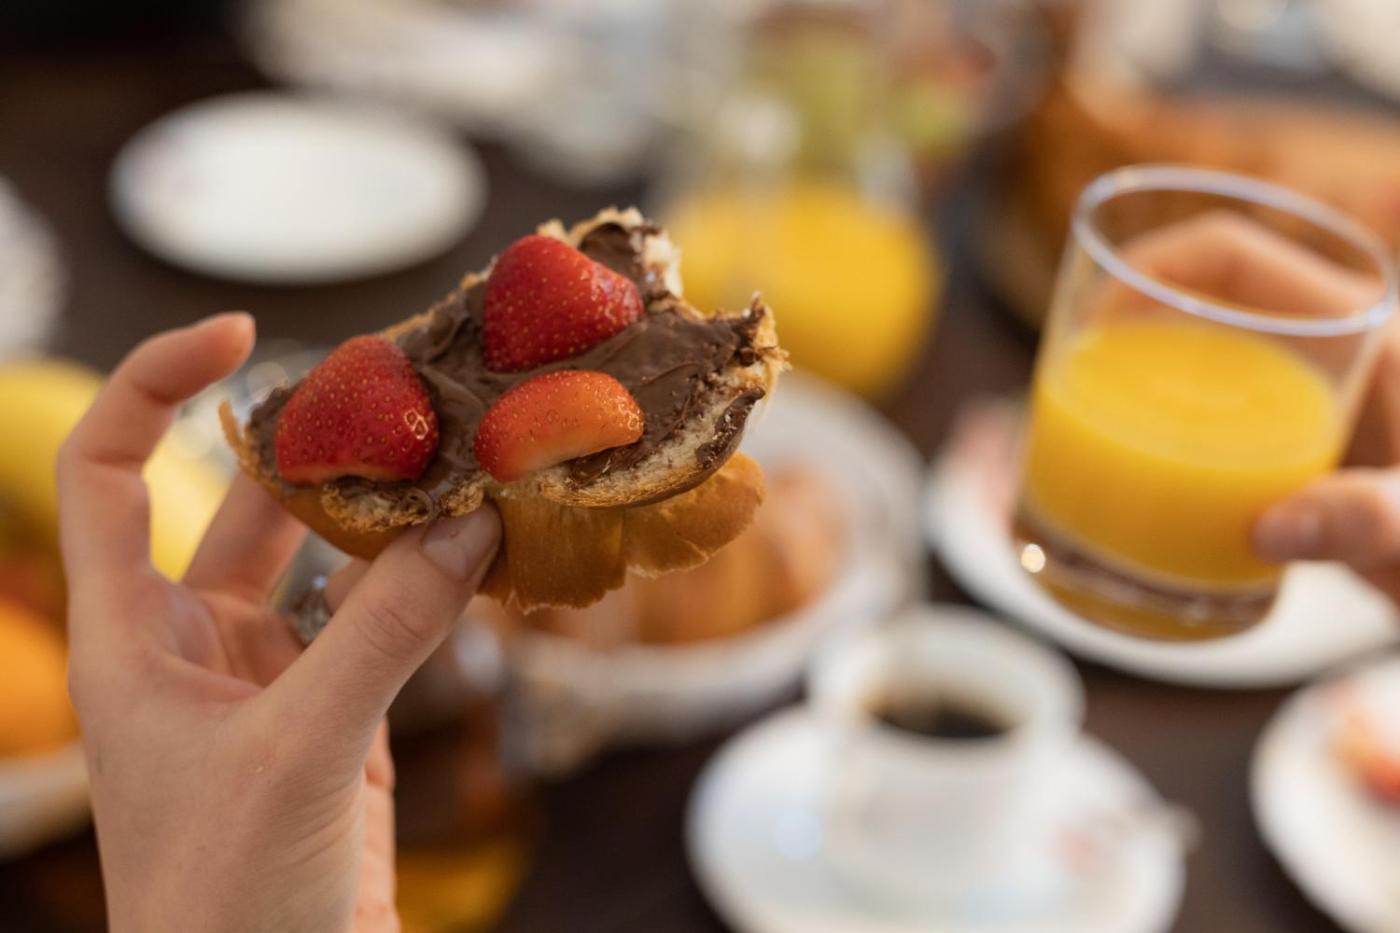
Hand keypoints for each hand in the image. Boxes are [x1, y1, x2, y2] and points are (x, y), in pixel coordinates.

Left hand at [58, 314, 500, 932]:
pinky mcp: (342, 720)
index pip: (113, 475)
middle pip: (248, 502)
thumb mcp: (297, 753)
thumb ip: (382, 634)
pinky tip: (481, 551)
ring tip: (458, 452)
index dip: (155, 390)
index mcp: (134, 638)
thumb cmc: (225, 903)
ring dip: (389, 512)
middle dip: (319, 443)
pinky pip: (387, 623)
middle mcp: (197, 645)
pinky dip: (432, 584)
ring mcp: (274, 682)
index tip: (237, 338)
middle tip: (405, 384)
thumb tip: (468, 526)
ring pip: (330, 561)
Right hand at [1107, 211, 1399, 602]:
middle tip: (1075, 383)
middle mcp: (1327, 348)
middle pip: (1202, 300)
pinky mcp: (1300, 449)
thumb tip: (1269, 528)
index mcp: (1361, 325)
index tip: (1095, 324)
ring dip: (1143, 377)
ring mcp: (1311, 399)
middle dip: (1128, 325)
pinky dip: (1168, 428)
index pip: (1230, 252)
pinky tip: (1135, 476)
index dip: (1150, 268)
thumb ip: (1369, 516)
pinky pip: (1216, 414)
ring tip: (1088, 426)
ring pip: (1204, 358)